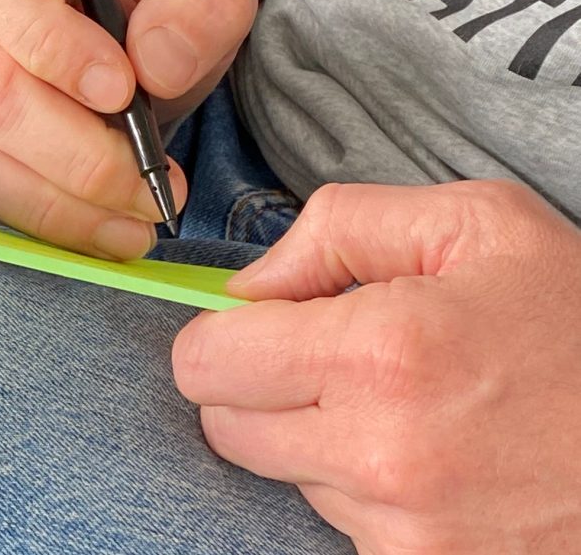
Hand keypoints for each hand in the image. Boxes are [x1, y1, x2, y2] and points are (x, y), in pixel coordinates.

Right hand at [0, 0, 256, 258]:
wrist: (122, 42)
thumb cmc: (145, 6)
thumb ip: (199, 8)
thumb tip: (155, 64)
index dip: (50, 46)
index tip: (122, 93)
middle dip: (74, 156)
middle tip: (147, 187)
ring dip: (54, 203)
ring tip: (131, 220)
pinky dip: (35, 217)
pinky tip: (92, 223)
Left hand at [172, 180, 580, 552]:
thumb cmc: (580, 328)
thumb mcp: (477, 225)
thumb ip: (340, 228)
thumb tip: (251, 285)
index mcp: (383, 351)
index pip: (207, 361)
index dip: (223, 334)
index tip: (259, 326)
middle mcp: (381, 451)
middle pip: (225, 424)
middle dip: (258, 385)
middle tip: (331, 360)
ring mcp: (403, 528)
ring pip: (284, 474)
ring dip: (317, 438)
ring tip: (407, 406)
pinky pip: (340, 521)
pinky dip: (364, 488)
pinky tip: (429, 456)